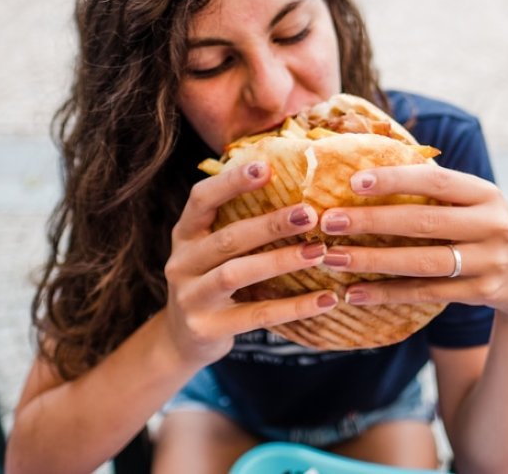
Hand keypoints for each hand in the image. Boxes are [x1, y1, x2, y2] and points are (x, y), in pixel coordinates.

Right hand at [163, 161, 338, 367]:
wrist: (183, 339)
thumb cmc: (213, 280)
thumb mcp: (214, 249)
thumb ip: (239, 220)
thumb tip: (296, 183)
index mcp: (185, 234)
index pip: (201, 198)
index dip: (231, 182)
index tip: (267, 167)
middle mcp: (181, 262)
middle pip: (228, 238)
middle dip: (270, 225)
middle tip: (310, 214)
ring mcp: (191, 297)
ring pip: (237, 274)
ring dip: (281, 261)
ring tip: (319, 252)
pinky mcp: (206, 329)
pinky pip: (256, 315)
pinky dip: (294, 307)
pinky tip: (326, 299)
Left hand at [318, 165, 507, 321]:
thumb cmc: (485, 226)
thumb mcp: (474, 201)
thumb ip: (437, 189)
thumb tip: (369, 171)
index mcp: (485, 193)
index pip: (436, 181)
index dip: (395, 180)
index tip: (353, 182)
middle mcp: (492, 225)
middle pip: (423, 223)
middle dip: (372, 222)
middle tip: (329, 223)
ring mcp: (489, 262)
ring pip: (421, 263)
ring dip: (373, 261)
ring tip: (333, 259)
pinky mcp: (481, 292)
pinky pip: (425, 293)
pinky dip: (387, 294)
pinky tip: (354, 293)